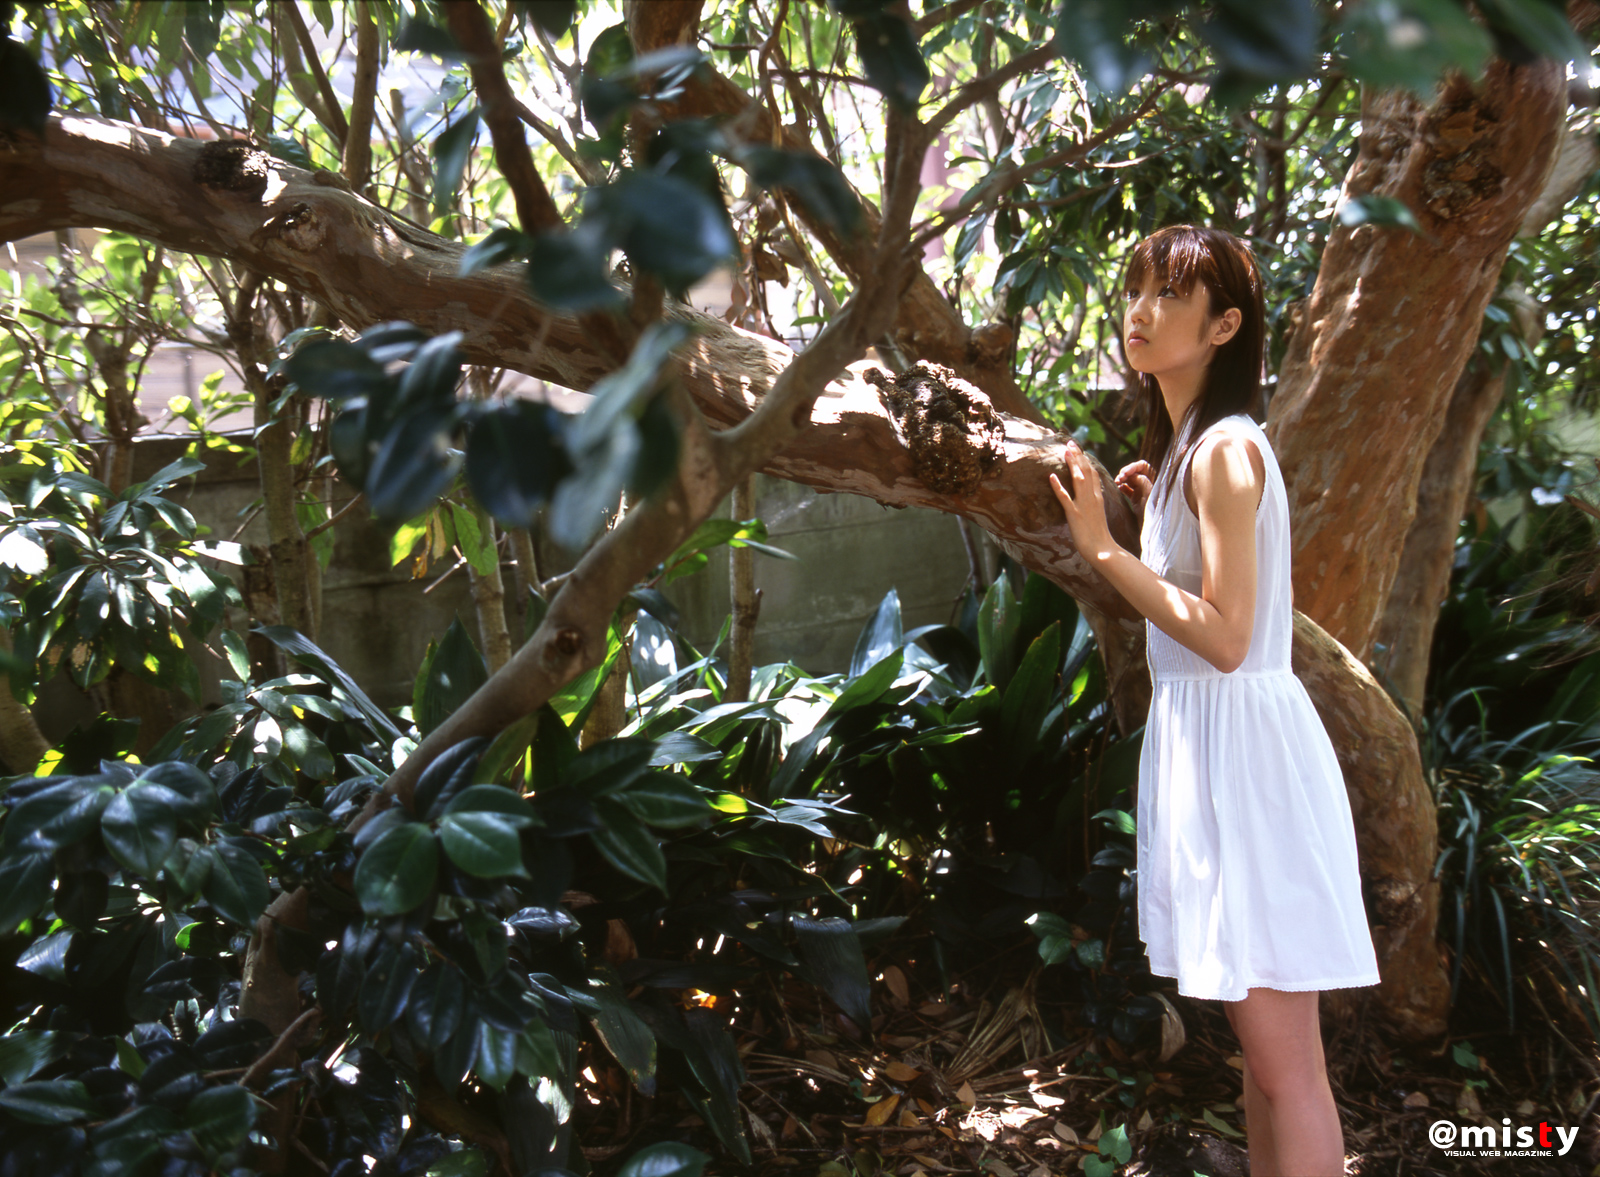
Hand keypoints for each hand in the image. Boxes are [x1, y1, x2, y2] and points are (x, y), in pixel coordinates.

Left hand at [1048, 442, 1116, 560]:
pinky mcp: (1074, 514)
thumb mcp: (1098, 515)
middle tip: (1070, 442)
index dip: (1085, 460)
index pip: (1093, 473)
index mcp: (1098, 497)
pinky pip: (1065, 498)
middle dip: (1078, 455)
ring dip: (1071, 463)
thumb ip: (1094, 504)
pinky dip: (1058, 486)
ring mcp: (1084, 505)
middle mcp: (1092, 497)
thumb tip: (1091, 496)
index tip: (1078, 449)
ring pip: (1078, 479)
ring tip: (1065, 450)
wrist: (1102, 549)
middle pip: (1086, 471)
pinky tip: (1051, 476)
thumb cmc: (1100, 537)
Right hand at [1115, 460, 1154, 509]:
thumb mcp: (1148, 494)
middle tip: (1119, 479)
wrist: (1150, 527)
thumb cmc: (1153, 511)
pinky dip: (1122, 487)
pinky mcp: (1135, 499)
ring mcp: (1141, 491)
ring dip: (1122, 479)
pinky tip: (1118, 488)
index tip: (1124, 473)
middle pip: (1135, 471)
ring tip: (1117, 482)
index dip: (1133, 467)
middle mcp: (1148, 483)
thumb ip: (1142, 481)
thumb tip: (1133, 475)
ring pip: (1129, 479)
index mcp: (1154, 480)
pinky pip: (1127, 489)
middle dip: (1125, 472)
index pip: (1143, 466)